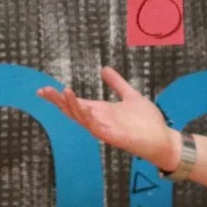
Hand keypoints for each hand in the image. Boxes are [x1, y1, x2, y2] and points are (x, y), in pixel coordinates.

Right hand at [38, 68, 175, 168]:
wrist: (162, 138)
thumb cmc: (147, 121)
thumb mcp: (130, 95)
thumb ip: (117, 84)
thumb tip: (104, 69)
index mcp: (100, 111)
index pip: (75, 103)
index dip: (59, 97)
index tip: (43, 89)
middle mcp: (99, 120)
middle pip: (73, 111)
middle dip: (58, 101)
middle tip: (43, 91)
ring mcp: (105, 129)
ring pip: (82, 119)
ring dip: (72, 107)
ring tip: (63, 92)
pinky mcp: (113, 137)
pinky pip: (97, 128)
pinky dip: (89, 119)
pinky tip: (84, 108)